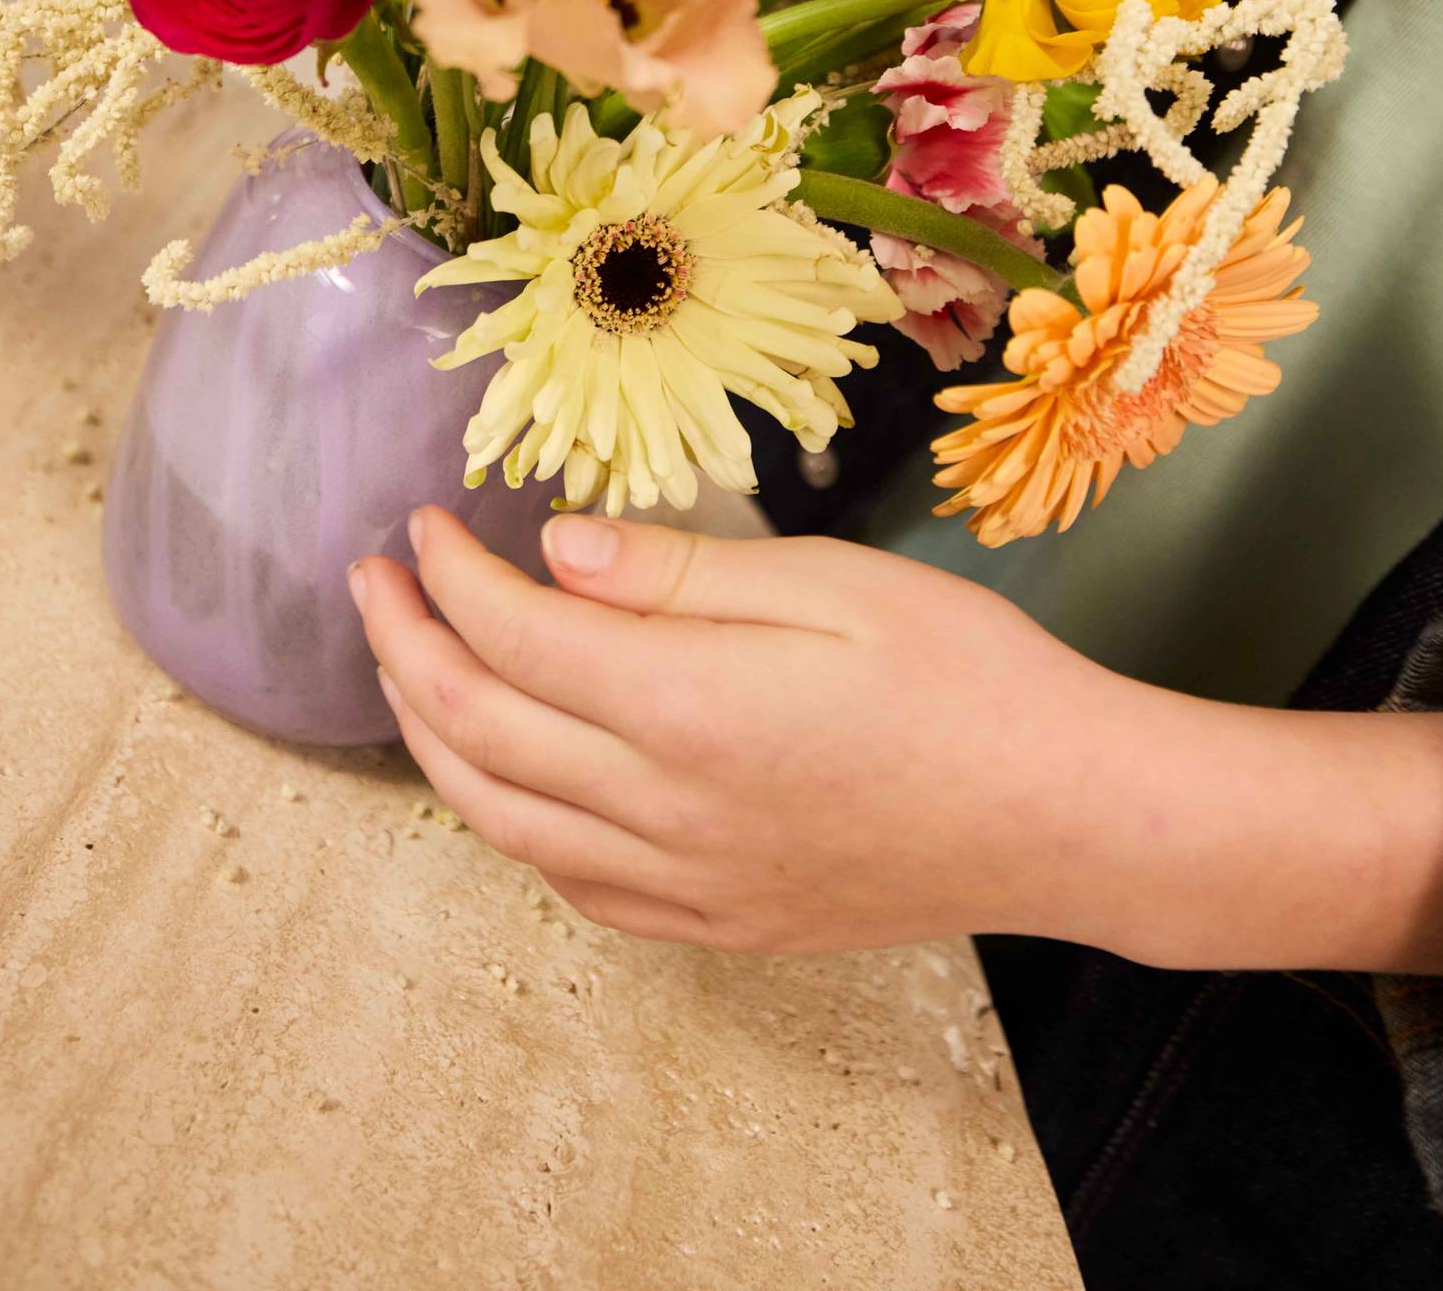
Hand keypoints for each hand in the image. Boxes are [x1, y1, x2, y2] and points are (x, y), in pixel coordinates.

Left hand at [351, 509, 1442, 971]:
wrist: (1067, 815)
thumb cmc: (967, 675)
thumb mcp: (831, 585)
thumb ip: (680, 574)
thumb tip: (552, 547)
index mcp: (692, 710)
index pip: (514, 639)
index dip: (449, 576)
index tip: (426, 520)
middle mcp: (667, 812)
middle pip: (477, 736)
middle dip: (405, 650)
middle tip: (375, 580)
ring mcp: (688, 883)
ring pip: (503, 822)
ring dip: (433, 739)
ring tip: (410, 666)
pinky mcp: (719, 921)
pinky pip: (572, 886)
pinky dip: (509, 825)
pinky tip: (507, 778)